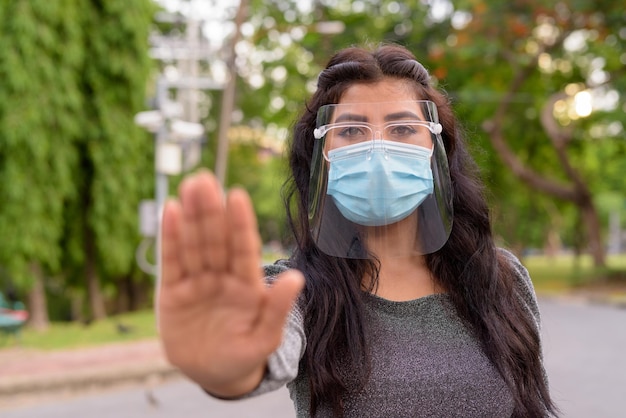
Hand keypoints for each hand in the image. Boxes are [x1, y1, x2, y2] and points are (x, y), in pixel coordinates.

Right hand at [157, 171, 303, 396]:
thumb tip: (298, 277)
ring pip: (194, 244)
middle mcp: (222, 277)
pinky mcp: (173, 293)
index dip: (241, 224)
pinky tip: (170, 211)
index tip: (237, 197)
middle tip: (205, 180)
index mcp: (247, 284)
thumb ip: (277, 308)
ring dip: (191, 216)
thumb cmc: (244, 355)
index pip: (244, 249)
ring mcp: (197, 282)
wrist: (213, 375)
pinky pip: (171, 262)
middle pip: (216, 239)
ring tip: (190, 186)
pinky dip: (170, 238)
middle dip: (210, 211)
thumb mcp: (265, 337)